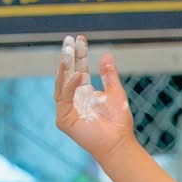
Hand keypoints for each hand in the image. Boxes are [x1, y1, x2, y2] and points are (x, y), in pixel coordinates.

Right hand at [54, 34, 134, 164]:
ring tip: (69, 51)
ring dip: (65, 67)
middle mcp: (73, 99)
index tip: (80, 38)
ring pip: (62, 84)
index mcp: (83, 92)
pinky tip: (77, 74)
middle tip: (69, 39)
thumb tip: (107, 54)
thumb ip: (109, 75)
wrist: (119, 142)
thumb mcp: (115, 93)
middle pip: (68, 73)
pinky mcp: (63, 119)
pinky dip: (70, 86)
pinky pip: (64, 99)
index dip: (79, 54)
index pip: (78, 68)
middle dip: (68, 56)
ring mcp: (66, 109)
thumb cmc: (118, 122)